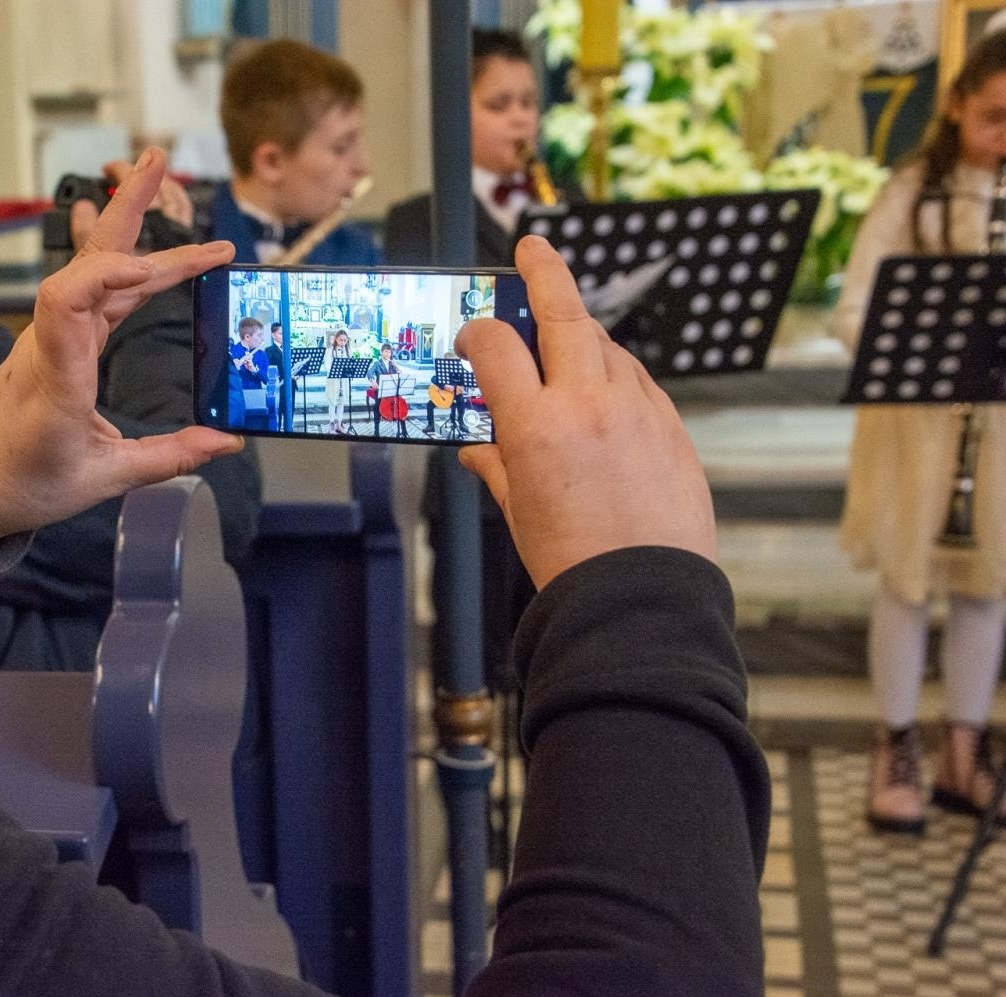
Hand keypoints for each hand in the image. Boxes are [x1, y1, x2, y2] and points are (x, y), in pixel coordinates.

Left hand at [0, 149, 240, 545]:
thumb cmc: (25, 480)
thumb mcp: (102, 479)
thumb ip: (168, 457)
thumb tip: (225, 443)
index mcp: (57, 379)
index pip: (67, 303)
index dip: (107, 274)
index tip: (152, 268)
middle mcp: (51, 345)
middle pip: (87, 262)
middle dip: (124, 209)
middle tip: (156, 162)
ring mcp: (53, 336)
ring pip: (94, 268)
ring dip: (130, 222)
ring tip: (156, 174)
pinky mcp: (60, 340)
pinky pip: (95, 289)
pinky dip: (130, 264)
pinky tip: (152, 246)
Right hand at [456, 236, 714, 589]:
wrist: (642, 596)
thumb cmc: (574, 562)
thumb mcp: (518, 509)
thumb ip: (496, 464)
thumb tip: (478, 447)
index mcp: (534, 426)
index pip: (495, 345)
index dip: (477, 333)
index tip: (473, 337)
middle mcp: (587, 404)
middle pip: (563, 313)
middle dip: (546, 273)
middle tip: (535, 251)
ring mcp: (636, 410)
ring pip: (606, 345)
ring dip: (582, 335)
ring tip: (566, 343)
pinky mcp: (671, 426)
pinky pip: (639, 382)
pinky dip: (617, 375)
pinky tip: (606, 392)